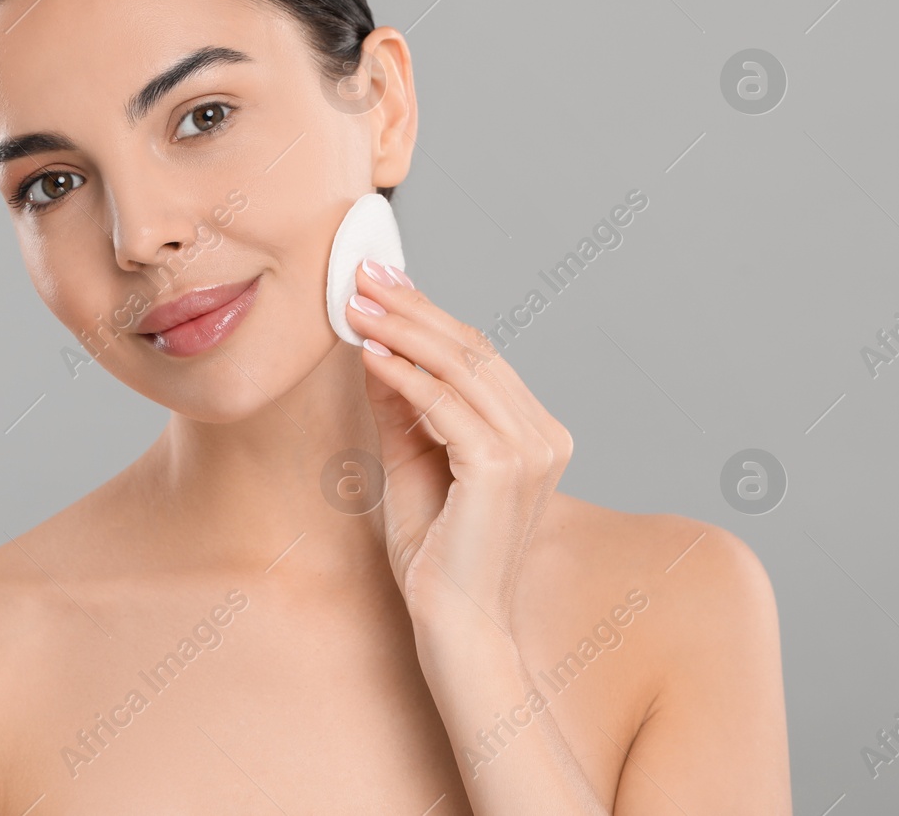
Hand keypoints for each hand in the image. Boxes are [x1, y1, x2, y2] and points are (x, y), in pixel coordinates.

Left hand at [345, 258, 573, 645]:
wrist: (453, 623)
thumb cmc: (435, 553)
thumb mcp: (411, 460)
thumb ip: (402, 406)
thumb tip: (376, 347)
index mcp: (534, 432)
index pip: (479, 354)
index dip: (427, 313)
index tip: (381, 282)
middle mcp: (544, 435)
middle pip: (473, 349)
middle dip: (411, 307)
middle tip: (361, 275)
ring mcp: (530, 451)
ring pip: (460, 367)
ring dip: (401, 330)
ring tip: (354, 305)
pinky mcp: (502, 469)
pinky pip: (444, 404)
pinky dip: (404, 374)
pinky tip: (368, 355)